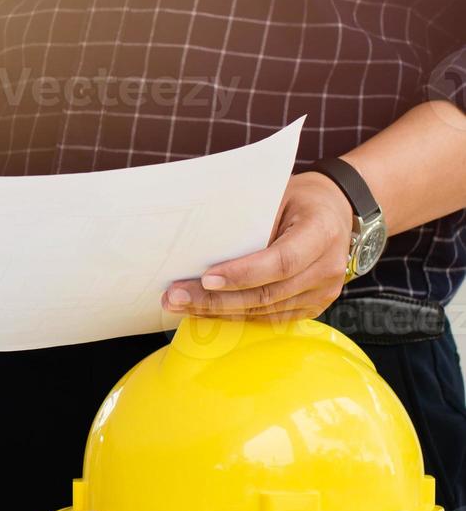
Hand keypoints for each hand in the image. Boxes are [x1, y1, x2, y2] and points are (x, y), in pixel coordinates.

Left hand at [162, 172, 354, 320]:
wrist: (336, 212)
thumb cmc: (299, 199)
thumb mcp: (278, 193)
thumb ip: (249, 216)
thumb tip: (201, 237)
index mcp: (321, 233)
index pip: (281, 261)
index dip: (243, 273)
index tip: (205, 277)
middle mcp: (327, 268)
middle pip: (267, 293)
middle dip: (216, 298)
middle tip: (175, 296)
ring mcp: (322, 292)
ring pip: (264, 310)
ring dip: (217, 310)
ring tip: (179, 304)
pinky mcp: (311, 306)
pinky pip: (269, 317)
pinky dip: (234, 315)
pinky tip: (203, 310)